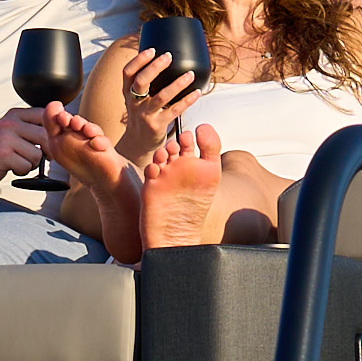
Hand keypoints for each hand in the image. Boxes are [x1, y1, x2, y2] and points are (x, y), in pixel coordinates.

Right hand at [0, 101, 70, 182]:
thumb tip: (62, 128)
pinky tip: (13, 167)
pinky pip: (27, 166)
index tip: (49, 143)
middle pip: (45, 136)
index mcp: (15, 114)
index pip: (45, 116)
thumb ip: (33, 126)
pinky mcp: (3, 154)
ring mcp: (5, 137)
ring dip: (33, 163)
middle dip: (47, 151)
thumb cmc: (0, 149)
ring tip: (20, 161)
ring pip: (37, 154)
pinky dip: (23, 171)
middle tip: (42, 157)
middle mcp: (10, 122)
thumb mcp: (14, 131)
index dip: (52, 131)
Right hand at [85, 36, 193, 142]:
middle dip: (155, 67)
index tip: (152, 50)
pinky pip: (174, 110)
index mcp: (127, 92)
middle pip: (141, 81)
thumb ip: (143, 82)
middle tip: (169, 56)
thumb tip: (159, 58)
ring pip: (161, 96)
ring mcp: (145, 114)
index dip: (139, 60)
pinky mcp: (157, 125)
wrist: (138, 143)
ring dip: (177, 84)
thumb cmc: (141, 115)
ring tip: (190, 74)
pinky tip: (197, 92)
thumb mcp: (135, 98)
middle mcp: (134, 102)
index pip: (128, 72)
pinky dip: (187, 100)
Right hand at [118, 121, 238, 253]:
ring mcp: (164, 178)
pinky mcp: (151, 186)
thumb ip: (211, 147)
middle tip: (177, 147)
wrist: (177, 235)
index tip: (191, 138)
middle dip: (174, 143)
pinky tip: (157, 170)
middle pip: (173, 146)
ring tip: (167, 156)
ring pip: (160, 155)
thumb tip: (203, 125)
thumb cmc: (195, 209)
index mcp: (193, 166)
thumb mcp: (211, 173)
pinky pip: (150, 170)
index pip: (189, 143)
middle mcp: (178, 170)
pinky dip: (152, 166)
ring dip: (163, 152)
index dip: (189, 137)